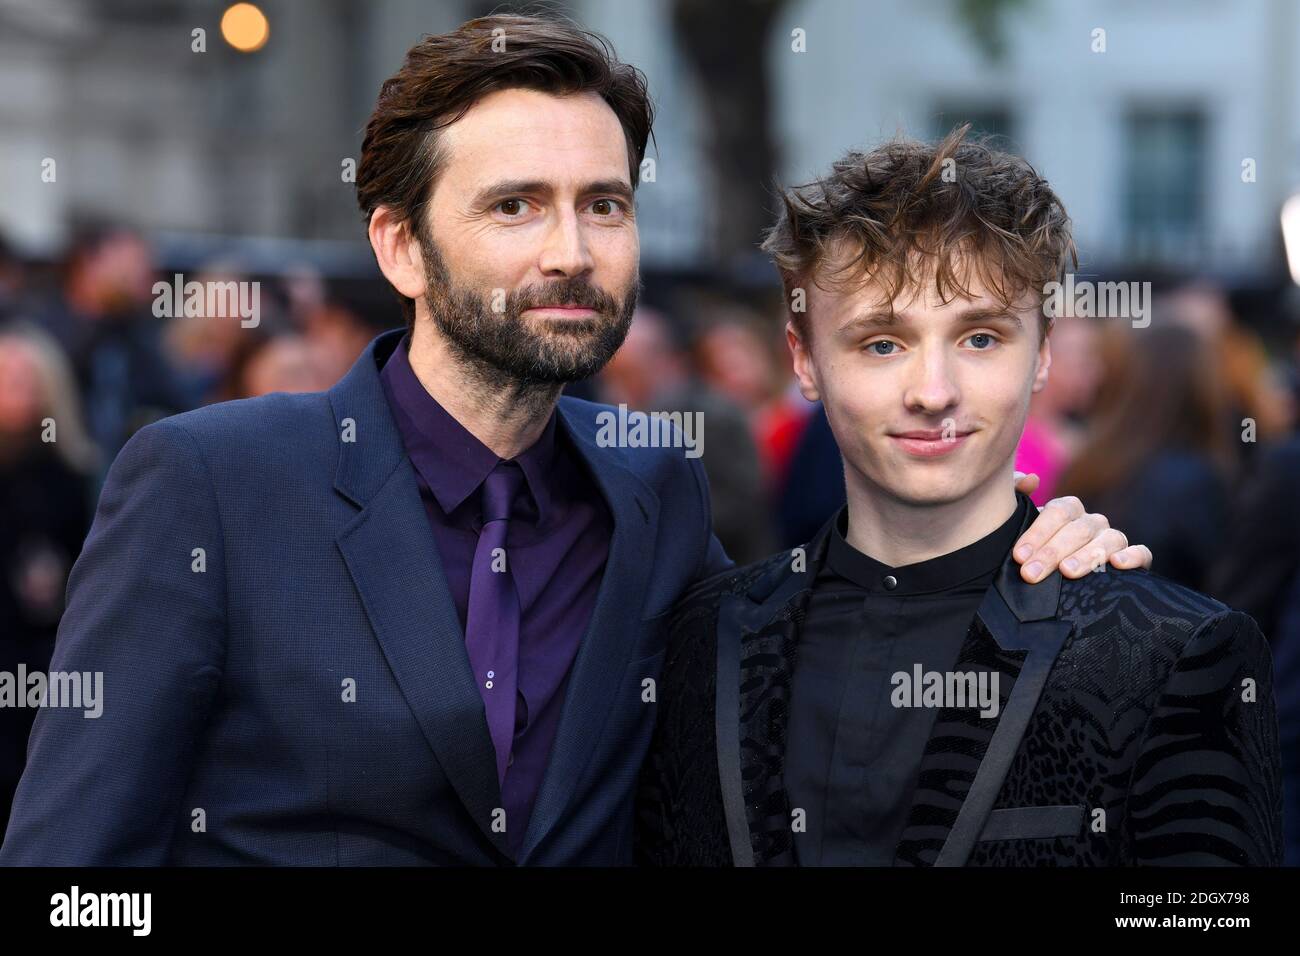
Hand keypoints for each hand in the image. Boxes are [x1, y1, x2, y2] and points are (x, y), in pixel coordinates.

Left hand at [1010, 478, 1153, 582]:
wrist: (1054, 581)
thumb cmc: (1034, 553)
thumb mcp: (1019, 526)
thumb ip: (1017, 496)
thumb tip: (1031, 480)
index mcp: (1068, 511)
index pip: (1058, 512)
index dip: (1037, 533)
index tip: (1019, 555)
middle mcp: (1092, 522)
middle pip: (1078, 529)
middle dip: (1052, 552)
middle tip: (1031, 573)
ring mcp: (1113, 539)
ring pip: (1108, 540)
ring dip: (1087, 556)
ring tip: (1067, 572)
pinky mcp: (1135, 558)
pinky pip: (1142, 552)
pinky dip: (1133, 556)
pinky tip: (1118, 564)